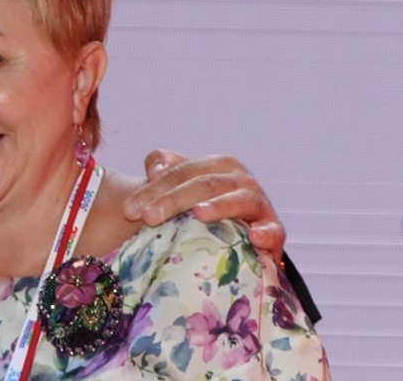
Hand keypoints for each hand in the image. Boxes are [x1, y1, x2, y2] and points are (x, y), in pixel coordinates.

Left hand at [121, 149, 285, 260]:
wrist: (245, 236)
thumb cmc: (205, 208)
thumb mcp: (184, 186)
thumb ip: (165, 169)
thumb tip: (154, 168)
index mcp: (218, 165)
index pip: (181, 173)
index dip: (153, 189)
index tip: (128, 210)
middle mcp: (240, 179)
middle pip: (203, 184)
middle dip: (173, 200)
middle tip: (147, 218)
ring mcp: (259, 204)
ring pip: (238, 200)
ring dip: (219, 207)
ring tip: (197, 214)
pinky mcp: (274, 230)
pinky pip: (274, 230)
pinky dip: (266, 232)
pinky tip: (254, 237)